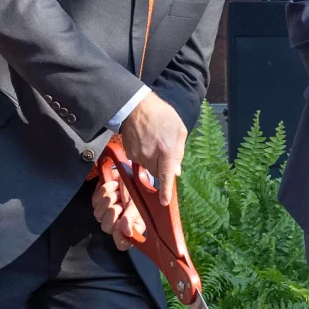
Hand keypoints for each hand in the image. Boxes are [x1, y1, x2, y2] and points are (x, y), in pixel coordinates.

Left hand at [91, 165, 144, 250]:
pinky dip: (105, 190)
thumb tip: (127, 233)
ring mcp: (104, 214)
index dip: (118, 236)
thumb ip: (131, 218)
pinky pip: (95, 200)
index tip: (121, 222)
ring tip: (119, 192)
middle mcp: (116, 225)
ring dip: (110, 199)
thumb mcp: (138, 205)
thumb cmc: (138, 192)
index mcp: (129, 230)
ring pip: (98, 214)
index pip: (121, 244)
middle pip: (106, 228)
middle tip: (122, 202)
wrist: (131, 175)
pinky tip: (113, 186)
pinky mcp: (97, 202)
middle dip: (113, 211)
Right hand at [118, 90, 186, 205]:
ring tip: (153, 140)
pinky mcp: (129, 152)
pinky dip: (143, 154)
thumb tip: (175, 172)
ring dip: (152, 159)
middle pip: (157, 173)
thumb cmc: (161, 115)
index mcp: (166, 149)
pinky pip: (138, 160)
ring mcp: (138, 154)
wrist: (137, 105)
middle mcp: (151, 155)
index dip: (165, 190)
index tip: (164, 203)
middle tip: (163, 149)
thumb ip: (179, 153)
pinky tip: (144, 140)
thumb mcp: (179, 130)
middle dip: (161, 166)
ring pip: (147, 167)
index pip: (166, 175)